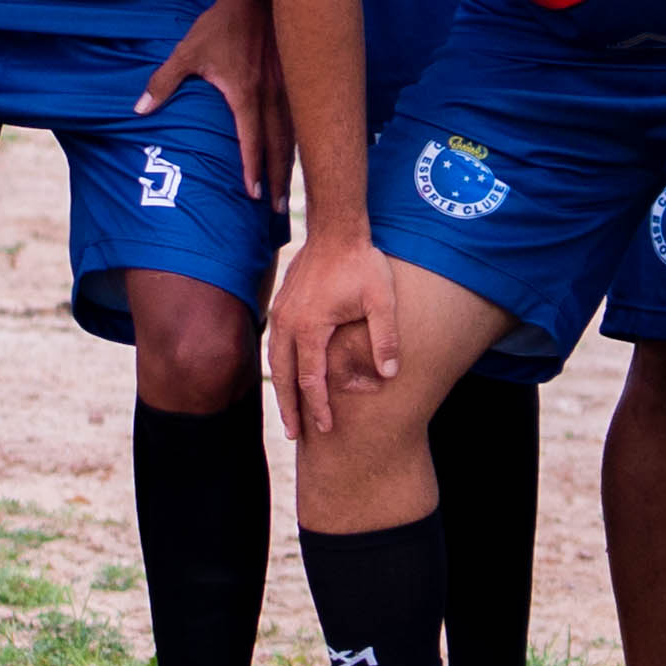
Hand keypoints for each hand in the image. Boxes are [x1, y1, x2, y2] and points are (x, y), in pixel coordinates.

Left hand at [134, 0, 286, 201]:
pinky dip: (299, 142)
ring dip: (291, 166)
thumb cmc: (221, 25)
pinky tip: (298, 156)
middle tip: (275, 210)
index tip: (252, 195)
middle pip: (279, 147)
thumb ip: (163, 82)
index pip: (251, 141)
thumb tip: (139, 110)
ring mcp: (287, 90)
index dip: (252, 169)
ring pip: (294, 136)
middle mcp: (271, 97)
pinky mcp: (294, 81)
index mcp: (246, 95)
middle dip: (276, 180)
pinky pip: (300, 119)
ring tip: (287, 192)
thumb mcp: (187, 51)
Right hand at [264, 222, 405, 441]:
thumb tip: (390, 374)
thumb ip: (385, 338)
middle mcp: (288, 323)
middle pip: (284, 376)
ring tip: (288, 411)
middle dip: (289, 408)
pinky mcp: (282, 304)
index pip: (311, 378)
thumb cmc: (361, 264)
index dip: (317, 406)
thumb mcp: (381, 300)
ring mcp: (281, 312)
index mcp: (310, 327)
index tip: (324, 427)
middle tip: (294, 435)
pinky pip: (275, 343)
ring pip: (275, 360)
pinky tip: (287, 374)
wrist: (336, 229)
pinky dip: (280, 365)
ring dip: (281, 388)